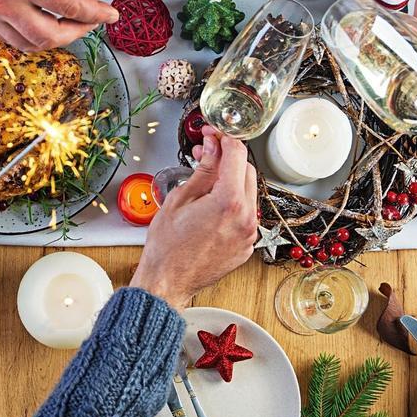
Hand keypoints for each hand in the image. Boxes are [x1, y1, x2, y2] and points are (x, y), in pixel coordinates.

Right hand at [0, 0, 117, 50]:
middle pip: (50, 37)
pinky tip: (43, 23)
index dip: (95, 14)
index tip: (110, 16)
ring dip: (54, 38)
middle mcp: (4, 3)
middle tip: (90, 22)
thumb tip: (88, 2)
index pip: (70, 8)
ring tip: (68, 24)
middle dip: (77, 32)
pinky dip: (31, 36)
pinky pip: (11, 39)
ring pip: (30, 45)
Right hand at [131, 126, 258, 308]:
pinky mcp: (247, 245)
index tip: (213, 133)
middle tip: (206, 154)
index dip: (224, 137)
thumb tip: (213, 147)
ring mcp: (249, 234)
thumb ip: (203, 169)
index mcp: (228, 202)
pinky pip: (245, 214)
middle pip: (247, 170)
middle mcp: (246, 218)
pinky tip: (211, 205)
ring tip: (205, 181)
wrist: (167, 283)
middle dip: (228, 158)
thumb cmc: (166, 247)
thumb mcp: (180, 198)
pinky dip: (232, 203)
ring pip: (248, 192)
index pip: (237, 154)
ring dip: (231, 180)